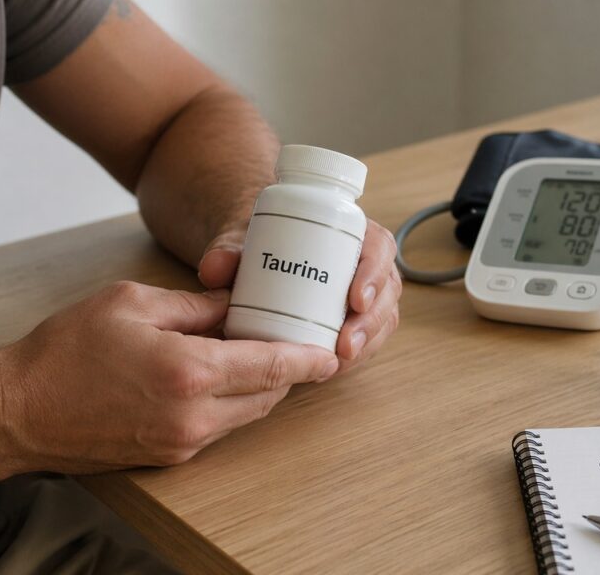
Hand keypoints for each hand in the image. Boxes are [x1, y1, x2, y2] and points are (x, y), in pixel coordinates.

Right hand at [0, 282, 338, 472]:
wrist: (19, 412)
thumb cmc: (66, 351)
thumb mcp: (133, 303)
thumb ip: (194, 305)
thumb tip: (233, 303)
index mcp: (190, 373)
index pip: (271, 366)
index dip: (308, 359)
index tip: (331, 352)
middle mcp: (194, 416)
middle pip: (268, 395)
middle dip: (289, 370)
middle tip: (297, 340)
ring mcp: (183, 441)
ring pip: (247, 414)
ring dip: (262, 387)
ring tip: (260, 352)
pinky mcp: (170, 455)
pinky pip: (220, 427)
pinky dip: (233, 402)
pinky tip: (222, 376)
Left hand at [199, 218, 401, 371]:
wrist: (258, 249)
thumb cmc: (259, 239)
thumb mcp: (242, 238)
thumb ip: (227, 249)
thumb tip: (213, 269)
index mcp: (350, 230)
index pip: (378, 248)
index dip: (374, 275)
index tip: (356, 299)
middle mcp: (364, 261)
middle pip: (386, 291)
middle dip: (371, 323)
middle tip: (345, 346)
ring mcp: (364, 290)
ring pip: (381, 318)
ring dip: (367, 344)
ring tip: (338, 363)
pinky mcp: (354, 316)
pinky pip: (368, 336)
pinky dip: (355, 354)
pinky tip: (333, 368)